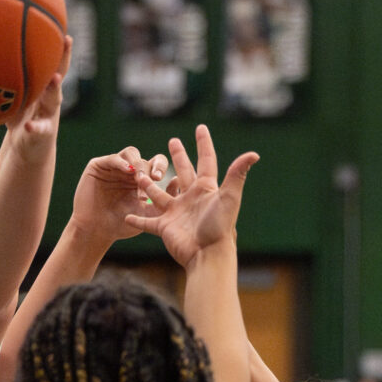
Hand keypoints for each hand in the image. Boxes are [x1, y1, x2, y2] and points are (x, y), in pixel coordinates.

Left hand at [0, 36, 71, 164]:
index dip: (57, 45)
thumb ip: (5, 81)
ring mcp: (50, 115)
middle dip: (64, 58)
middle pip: (59, 74)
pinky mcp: (43, 133)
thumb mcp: (13, 96)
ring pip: (54, 99)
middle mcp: (50, 97)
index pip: (52, 62)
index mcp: (43, 87)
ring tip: (54, 78)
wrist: (28, 147)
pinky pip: (39, 129)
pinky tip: (28, 125)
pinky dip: (34, 127)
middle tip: (67, 40)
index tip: (61, 27)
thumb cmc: (19, 116)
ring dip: (54, 88)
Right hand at [67, 148, 168, 245]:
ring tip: (138, 178)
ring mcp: (113, 168)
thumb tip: (178, 180)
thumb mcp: (147, 214)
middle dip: (151, 167)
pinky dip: (121, 162)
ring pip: (131, 154)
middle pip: (145, 160)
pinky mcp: (98, 166)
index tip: (161, 179)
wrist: (96, 232)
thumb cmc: (121, 226)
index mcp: (141, 180)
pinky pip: (113, 158)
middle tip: (154, 178)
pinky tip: (126, 170)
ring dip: (137, 165)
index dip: (161, 168)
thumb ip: (163, 199)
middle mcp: (128, 171)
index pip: (156, 166)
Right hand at [125, 124, 258, 267]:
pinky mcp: (164, 227)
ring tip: (139, 173)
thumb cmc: (219, 226)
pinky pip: (148, 222)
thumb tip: (254, 154)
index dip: (204, 144)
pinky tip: (127, 215)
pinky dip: (137, 220)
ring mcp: (176, 212)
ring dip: (150, 185)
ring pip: (160, 194)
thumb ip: (237, 174)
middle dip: (179, 156)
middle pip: (183, 172)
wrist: (206, 254)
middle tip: (172, 141)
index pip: (206, 161)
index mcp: (206, 189)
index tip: (201, 128)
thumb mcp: (229, 197)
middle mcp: (191, 198)